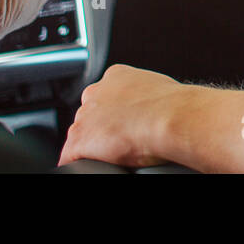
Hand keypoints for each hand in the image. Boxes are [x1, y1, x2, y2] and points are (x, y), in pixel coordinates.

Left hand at [59, 64, 183, 167]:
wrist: (171, 117)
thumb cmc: (174, 105)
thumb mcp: (161, 89)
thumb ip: (147, 94)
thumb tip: (155, 107)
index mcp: (116, 76)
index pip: (105, 96)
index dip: (114, 112)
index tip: (125, 121)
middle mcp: (96, 92)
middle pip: (90, 114)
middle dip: (101, 126)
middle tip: (122, 138)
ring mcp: (85, 116)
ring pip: (80, 134)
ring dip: (93, 144)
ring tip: (116, 153)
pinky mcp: (79, 140)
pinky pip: (69, 156)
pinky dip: (78, 161)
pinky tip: (91, 167)